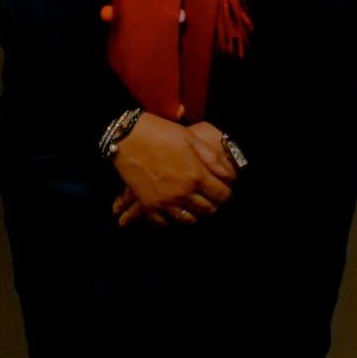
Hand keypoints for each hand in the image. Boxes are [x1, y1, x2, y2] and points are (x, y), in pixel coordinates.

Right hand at [110, 114, 237, 228]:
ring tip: (197, 206)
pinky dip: (175, 221)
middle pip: (208, 210)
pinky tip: (177, 212)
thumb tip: (229, 175)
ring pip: (190, 221)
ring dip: (197, 215)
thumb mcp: (191, 138)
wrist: (127, 137)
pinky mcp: (149, 206)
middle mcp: (183, 193)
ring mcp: (165, 203)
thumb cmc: (161, 133)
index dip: (227, 193)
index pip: (222, 195)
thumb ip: (212, 158)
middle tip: (212, 198)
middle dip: (214, 205)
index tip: (224, 189)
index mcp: (196, 175)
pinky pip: (167, 224)